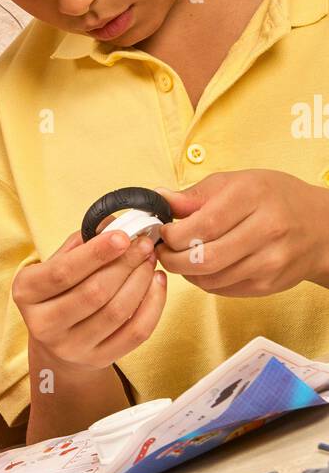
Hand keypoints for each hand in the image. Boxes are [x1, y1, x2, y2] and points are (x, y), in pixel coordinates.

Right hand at [12, 227, 166, 370]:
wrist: (57, 344)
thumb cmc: (58, 294)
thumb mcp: (56, 266)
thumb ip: (80, 244)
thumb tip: (114, 222)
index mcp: (27, 294)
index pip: (62, 273)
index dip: (96, 254)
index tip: (122, 236)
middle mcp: (44, 325)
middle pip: (94, 293)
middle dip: (125, 264)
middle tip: (143, 244)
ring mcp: (71, 348)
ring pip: (117, 312)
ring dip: (140, 281)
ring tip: (149, 260)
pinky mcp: (98, 359)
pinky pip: (135, 333)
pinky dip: (153, 305)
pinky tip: (156, 283)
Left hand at [155, 171, 328, 295]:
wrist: (321, 228)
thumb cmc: (276, 199)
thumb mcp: (238, 182)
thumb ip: (197, 194)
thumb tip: (160, 200)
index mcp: (253, 196)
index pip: (203, 224)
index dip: (174, 234)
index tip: (163, 233)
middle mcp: (266, 229)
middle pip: (204, 258)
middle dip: (173, 258)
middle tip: (164, 252)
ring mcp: (269, 261)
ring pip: (210, 279)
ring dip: (187, 272)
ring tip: (182, 258)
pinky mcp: (268, 285)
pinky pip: (222, 290)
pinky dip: (205, 281)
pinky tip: (204, 267)